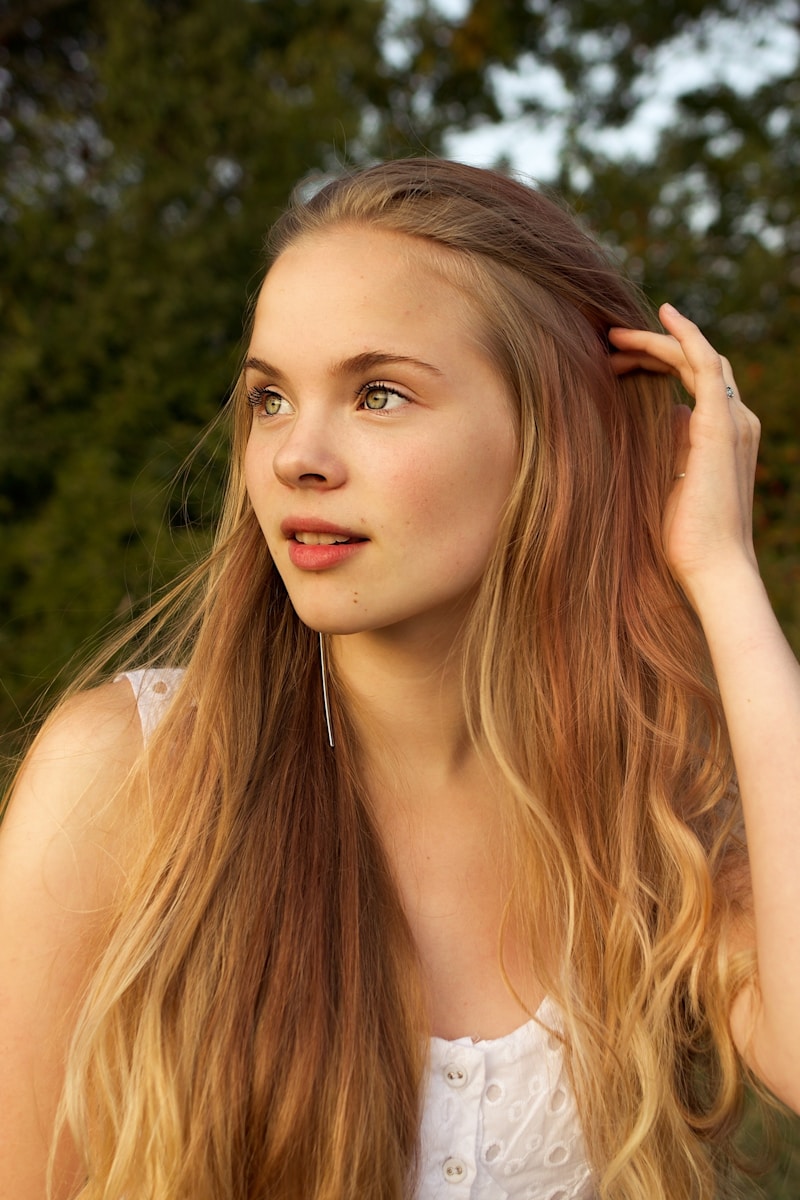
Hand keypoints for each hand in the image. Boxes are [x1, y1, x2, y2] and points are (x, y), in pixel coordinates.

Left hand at [608, 303, 760, 608]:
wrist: (711, 566)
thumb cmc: (685, 538)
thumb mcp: (669, 482)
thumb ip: (668, 449)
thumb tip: (657, 421)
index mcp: (724, 435)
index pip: (695, 381)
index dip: (657, 363)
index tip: (616, 360)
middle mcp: (736, 421)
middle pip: (696, 364)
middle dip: (652, 348)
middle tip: (607, 344)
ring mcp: (733, 420)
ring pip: (699, 357)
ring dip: (657, 341)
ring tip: (614, 335)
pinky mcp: (721, 425)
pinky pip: (705, 364)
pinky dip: (685, 336)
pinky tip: (663, 316)